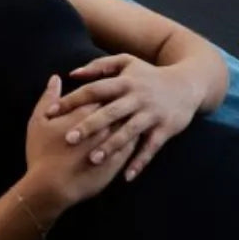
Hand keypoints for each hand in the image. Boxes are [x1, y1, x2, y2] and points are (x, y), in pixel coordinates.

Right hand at [25, 75, 135, 210]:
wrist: (52, 187)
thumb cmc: (42, 151)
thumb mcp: (38, 121)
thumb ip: (49, 97)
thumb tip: (56, 78)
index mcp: (85, 111)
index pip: (100, 91)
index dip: (100, 89)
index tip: (100, 88)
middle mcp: (104, 125)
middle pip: (117, 106)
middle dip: (118, 101)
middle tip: (118, 99)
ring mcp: (113, 144)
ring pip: (128, 125)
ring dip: (128, 119)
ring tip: (129, 115)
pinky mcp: (118, 162)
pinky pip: (132, 148)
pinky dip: (132, 140)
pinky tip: (131, 138)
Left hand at [44, 55, 196, 181]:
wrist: (187, 84)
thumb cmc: (148, 74)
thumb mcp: (126, 63)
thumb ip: (99, 67)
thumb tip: (72, 73)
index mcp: (124, 82)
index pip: (93, 90)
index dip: (71, 100)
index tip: (51, 112)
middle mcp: (137, 97)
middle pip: (109, 112)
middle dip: (88, 126)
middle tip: (68, 139)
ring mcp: (152, 114)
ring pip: (129, 132)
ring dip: (111, 146)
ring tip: (92, 160)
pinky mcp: (165, 129)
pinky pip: (151, 148)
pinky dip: (140, 162)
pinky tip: (126, 176)